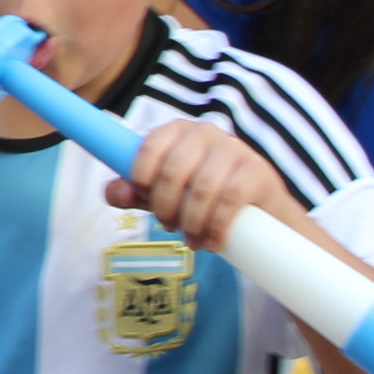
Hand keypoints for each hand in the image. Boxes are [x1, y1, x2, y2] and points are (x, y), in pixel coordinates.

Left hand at [107, 118, 293, 249]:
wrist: (258, 210)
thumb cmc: (201, 196)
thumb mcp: (162, 194)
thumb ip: (133, 192)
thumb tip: (115, 191)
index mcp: (178, 131)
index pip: (150, 146)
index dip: (141, 177)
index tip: (144, 199)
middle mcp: (206, 132)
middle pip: (173, 170)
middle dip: (166, 207)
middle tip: (168, 227)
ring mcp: (234, 148)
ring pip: (201, 188)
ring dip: (191, 222)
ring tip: (191, 240)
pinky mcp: (257, 171)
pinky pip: (229, 200)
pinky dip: (216, 227)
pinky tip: (212, 242)